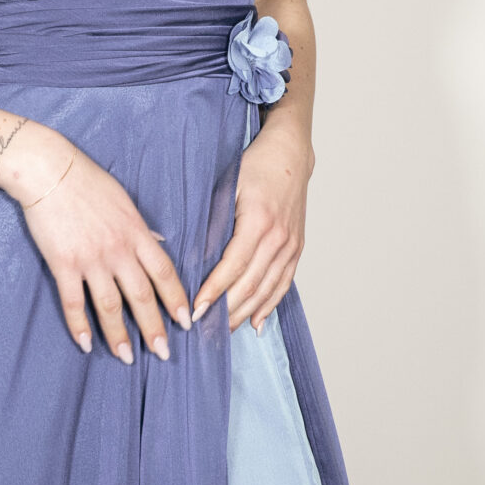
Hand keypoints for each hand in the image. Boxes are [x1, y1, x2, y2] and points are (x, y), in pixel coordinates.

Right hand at [19, 148, 192, 362]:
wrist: (48, 170)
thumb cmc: (87, 181)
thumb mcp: (124, 200)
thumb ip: (142, 226)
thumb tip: (160, 241)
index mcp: (136, 233)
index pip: (164, 272)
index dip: (176, 299)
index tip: (185, 322)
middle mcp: (118, 249)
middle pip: (142, 296)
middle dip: (155, 328)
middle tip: (163, 353)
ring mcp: (91, 258)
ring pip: (110, 305)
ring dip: (119, 335)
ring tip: (126, 359)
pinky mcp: (63, 263)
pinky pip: (74, 302)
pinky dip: (79, 326)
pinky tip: (85, 344)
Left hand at [192, 123, 309, 331]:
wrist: (290, 153)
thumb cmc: (253, 165)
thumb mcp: (226, 185)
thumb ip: (210, 218)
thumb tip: (187, 251)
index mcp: (259, 221)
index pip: (233, 266)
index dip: (214, 291)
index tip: (195, 310)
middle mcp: (279, 237)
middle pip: (250, 284)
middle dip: (226, 310)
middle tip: (204, 329)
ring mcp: (291, 245)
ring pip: (267, 289)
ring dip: (245, 313)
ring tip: (224, 331)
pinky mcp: (297, 248)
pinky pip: (284, 283)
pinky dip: (270, 305)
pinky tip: (256, 323)